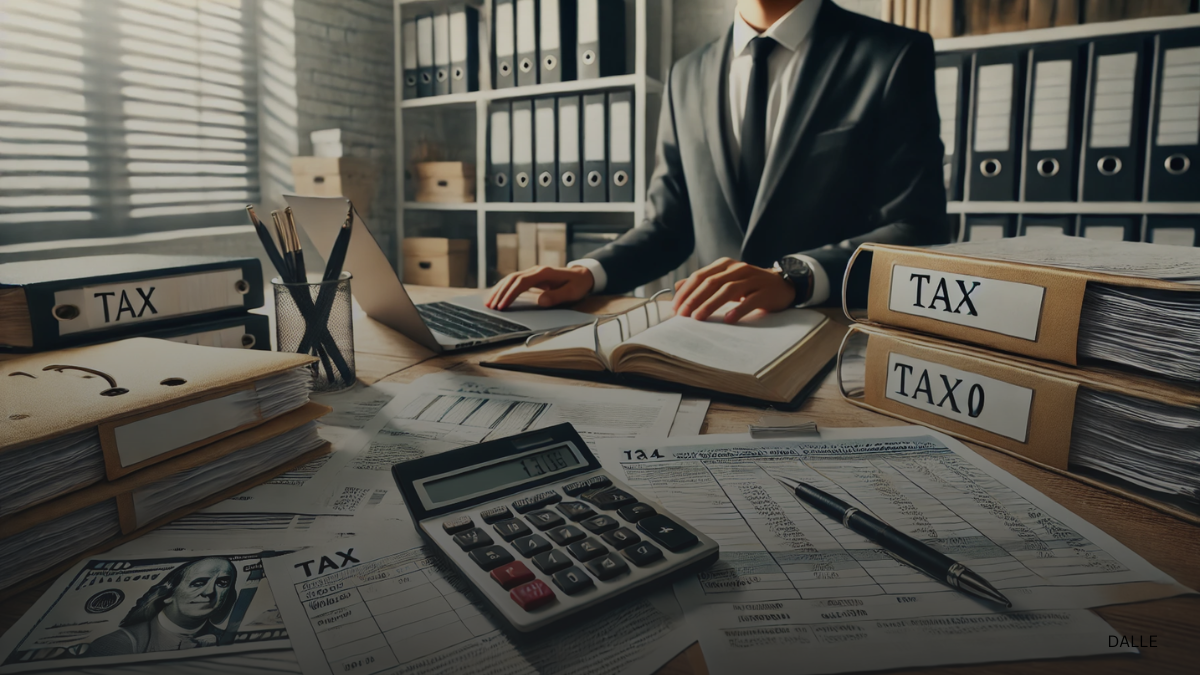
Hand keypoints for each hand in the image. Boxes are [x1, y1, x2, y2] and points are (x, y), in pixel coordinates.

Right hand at [485, 265, 594, 309]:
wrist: (583, 275)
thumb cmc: (578, 285)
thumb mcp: (572, 292)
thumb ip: (557, 296)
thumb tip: (540, 301)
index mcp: (544, 273)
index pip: (522, 282)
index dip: (511, 294)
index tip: (503, 306)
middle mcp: (536, 270)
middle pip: (512, 279)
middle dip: (500, 293)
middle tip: (490, 306)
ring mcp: (533, 273)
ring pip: (511, 278)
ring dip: (499, 290)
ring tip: (489, 303)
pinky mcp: (532, 277)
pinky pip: (514, 281)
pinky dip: (504, 288)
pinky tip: (497, 295)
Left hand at [672, 258, 796, 323]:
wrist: (782, 285)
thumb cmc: (749, 285)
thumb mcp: (725, 280)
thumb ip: (703, 282)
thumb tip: (678, 287)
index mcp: (725, 265)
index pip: (700, 276)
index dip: (686, 291)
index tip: (675, 307)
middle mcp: (737, 269)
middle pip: (711, 282)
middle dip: (694, 299)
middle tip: (683, 315)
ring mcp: (753, 279)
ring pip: (728, 290)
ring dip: (710, 304)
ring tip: (699, 318)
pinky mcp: (766, 292)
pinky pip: (750, 300)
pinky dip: (738, 309)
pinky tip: (728, 319)